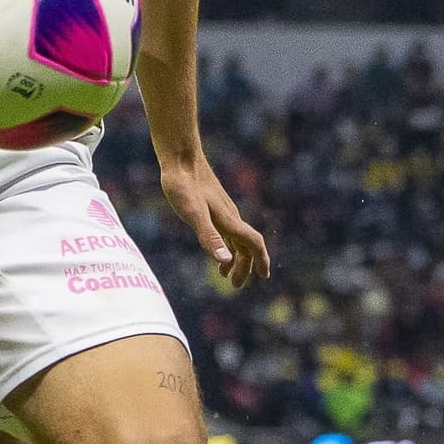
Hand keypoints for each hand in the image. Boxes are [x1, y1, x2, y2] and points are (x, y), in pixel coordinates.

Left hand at [159, 154, 269, 291]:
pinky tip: (215, 248)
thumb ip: (209, 237)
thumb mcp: (192, 213)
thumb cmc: (183, 185)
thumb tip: (224, 261)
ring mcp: (222, 210)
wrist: (179, 156)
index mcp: (229, 220)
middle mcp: (230, 216)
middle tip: (236, 286)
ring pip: (236, 238)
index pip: (253, 243)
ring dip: (235, 258)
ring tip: (225, 275)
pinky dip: (225, 244)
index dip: (260, 260)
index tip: (264, 277)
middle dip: (245, 266)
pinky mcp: (212, 204)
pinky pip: (225, 229)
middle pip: (246, 245)